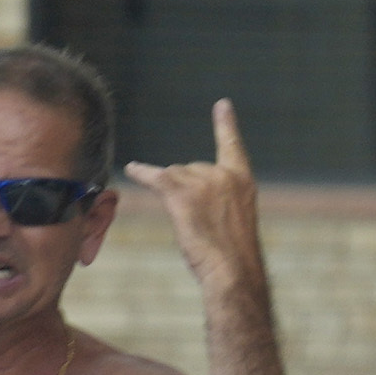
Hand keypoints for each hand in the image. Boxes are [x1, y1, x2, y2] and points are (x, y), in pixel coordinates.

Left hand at [124, 100, 267, 298]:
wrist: (232, 270)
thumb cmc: (232, 256)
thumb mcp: (234, 221)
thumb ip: (219, 199)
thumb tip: (194, 197)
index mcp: (242, 180)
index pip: (232, 146)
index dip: (225, 125)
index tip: (222, 104)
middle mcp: (223, 174)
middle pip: (188, 169)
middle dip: (186, 192)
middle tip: (200, 224)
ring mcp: (203, 181)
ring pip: (172, 178)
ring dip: (172, 197)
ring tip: (190, 223)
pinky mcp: (182, 193)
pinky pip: (155, 177)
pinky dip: (142, 173)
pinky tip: (132, 169)